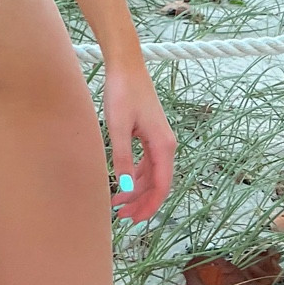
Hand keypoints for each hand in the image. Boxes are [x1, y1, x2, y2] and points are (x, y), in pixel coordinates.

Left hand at [101, 60, 176, 222]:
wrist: (126, 65)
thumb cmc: (122, 91)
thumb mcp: (118, 125)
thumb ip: (121, 157)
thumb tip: (125, 188)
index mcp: (163, 145)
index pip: (161, 186)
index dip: (149, 206)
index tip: (133, 220)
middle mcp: (166, 145)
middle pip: (158, 184)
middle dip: (142, 202)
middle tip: (122, 217)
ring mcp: (159, 139)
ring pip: (152, 175)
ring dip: (138, 191)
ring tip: (119, 204)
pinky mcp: (150, 133)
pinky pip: (147, 163)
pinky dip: (136, 176)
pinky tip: (123, 183)